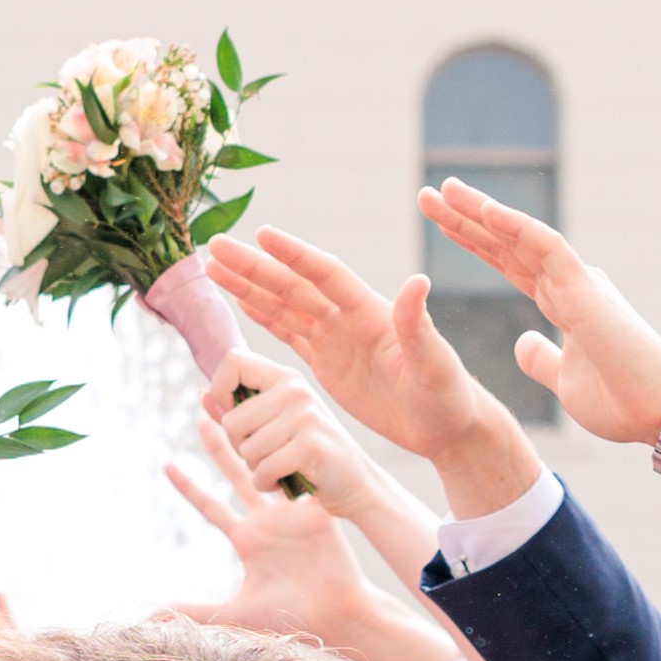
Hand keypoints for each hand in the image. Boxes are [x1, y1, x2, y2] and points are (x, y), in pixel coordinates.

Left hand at [161, 408, 376, 652]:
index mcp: (246, 539)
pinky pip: (302, 476)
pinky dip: (295, 454)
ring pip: (268, 465)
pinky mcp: (315, 510)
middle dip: (220, 444)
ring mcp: (291, 513)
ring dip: (256, 438)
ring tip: (244, 405)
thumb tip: (148, 620)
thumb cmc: (289, 617)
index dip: (189, 486)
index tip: (167, 464)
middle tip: (203, 413)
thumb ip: (193, 611)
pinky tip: (287, 422)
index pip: (210, 505)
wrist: (336, 615)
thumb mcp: (234, 613)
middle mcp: (266, 521)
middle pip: (236, 474)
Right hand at [205, 226, 532, 511]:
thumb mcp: (433, 364)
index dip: (293, 256)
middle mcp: (349, 318)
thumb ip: (417, 325)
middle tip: (215, 246)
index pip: (325, 275)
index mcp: (370, 313)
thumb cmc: (446, 396)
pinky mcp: (328, 363)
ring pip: (284, 305)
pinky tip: (241, 302)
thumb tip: (417, 282)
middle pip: (292, 285)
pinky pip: (289, 334)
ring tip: (214, 267)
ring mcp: (336, 339)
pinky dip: (264, 317)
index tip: (262, 234)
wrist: (445, 427)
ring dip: (249, 286)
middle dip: (253, 266)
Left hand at [205, 366, 444, 595]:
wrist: (355, 483)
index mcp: (286, 377)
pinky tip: (286, 481)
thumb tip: (202, 395)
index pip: (233, 361)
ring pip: (246, 450)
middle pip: (232, 420)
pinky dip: (267, 484)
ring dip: (257, 470)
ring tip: (281, 467)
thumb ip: (238, 410)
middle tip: (269, 454)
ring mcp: (305, 416)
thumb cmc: (309, 453)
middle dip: (241, 448)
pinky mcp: (310, 446)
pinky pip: (262, 471)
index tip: (233, 415)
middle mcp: (295, 390)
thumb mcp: (275, 425)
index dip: (220, 390)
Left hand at [415, 180, 660, 462]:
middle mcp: (569, 283)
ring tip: (445, 189)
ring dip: (483, 212)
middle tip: (427, 193)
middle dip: (467, 218)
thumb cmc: (621, 400)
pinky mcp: (588, 292)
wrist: (659, 414)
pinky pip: (549, 249)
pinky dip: (518, 228)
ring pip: (522, 236)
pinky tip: (487, 211)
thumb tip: (522, 341)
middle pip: (507, 243)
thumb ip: (542, 358)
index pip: (507, 262)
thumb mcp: (564, 381)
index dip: (474, 240)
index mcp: (561, 301)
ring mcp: (579, 283)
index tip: (439, 221)